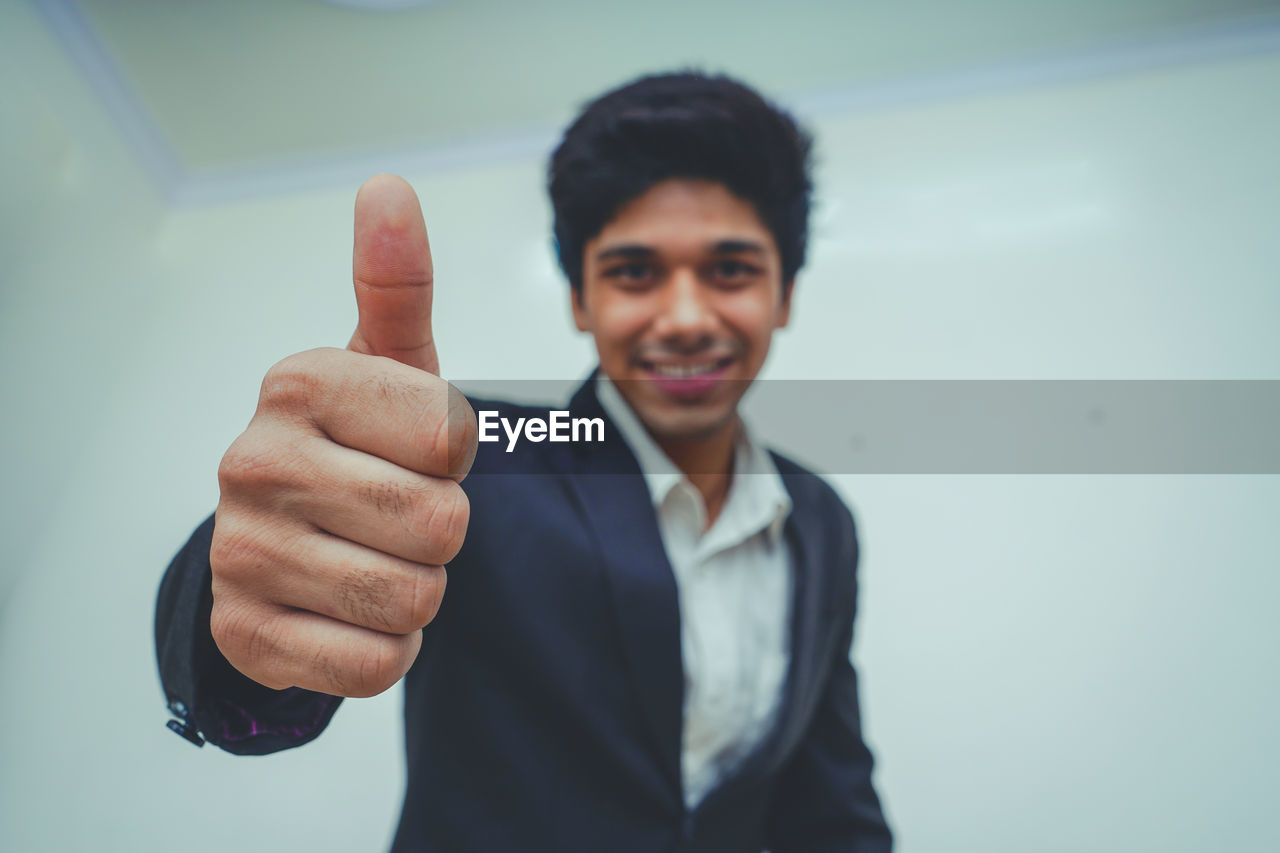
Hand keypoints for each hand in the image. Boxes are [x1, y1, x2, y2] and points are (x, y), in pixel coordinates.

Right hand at [209, 175, 476, 697]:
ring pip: (414, 598)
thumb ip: (396, 284)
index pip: (455, 438)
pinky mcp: (245, 634)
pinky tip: (350, 612)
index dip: (456, 456)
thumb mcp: (389, 365)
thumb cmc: (360, 443)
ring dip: (418, 591)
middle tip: (393, 513)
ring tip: (373, 557)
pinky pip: (377, 664)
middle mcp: (253, 461)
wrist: (286, 541)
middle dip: (442, 530)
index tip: (412, 449)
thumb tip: (388, 186)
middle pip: (440, 523)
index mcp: (299, 384)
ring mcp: (241, 552)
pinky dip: (387, 648)